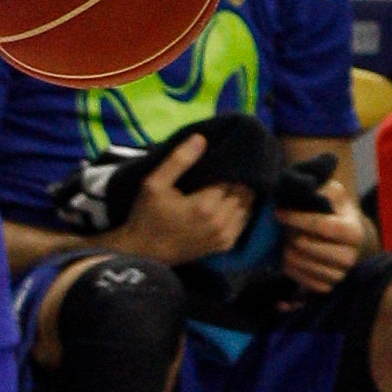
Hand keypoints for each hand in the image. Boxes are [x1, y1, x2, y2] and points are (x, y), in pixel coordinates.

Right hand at [112, 133, 254, 264]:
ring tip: (233, 180)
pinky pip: (244, 221)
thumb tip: (201, 139)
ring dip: (243, 192)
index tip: (225, 155)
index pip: (232, 178)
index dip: (230, 166)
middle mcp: (221, 221)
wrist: (143, 253)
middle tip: (230, 166)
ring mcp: (225, 235)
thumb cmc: (147, 216)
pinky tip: (232, 199)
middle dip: (238, 178)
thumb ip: (178, 161)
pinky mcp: (225, 244)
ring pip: (247, 205)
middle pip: (243, 191)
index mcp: (206, 205)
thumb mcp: (154, 184)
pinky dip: (242, 208)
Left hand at [274, 167, 371, 293]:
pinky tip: (289, 256)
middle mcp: (350, 257)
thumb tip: (305, 188)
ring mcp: (340, 275)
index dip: (296, 219)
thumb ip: (322, 188)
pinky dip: (290, 268)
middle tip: (285, 228)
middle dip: (289, 235)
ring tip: (286, 241)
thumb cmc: (337, 212)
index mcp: (354, 232)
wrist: (349, 239)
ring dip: (286, 251)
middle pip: (306, 246)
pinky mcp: (328, 287)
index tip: (279, 212)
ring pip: (300, 264)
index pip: (320, 225)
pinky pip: (301, 280)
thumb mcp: (334, 194)